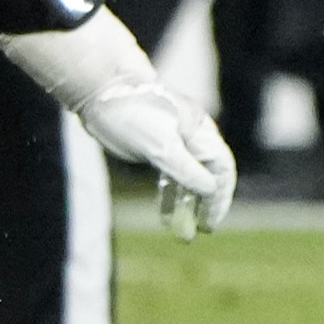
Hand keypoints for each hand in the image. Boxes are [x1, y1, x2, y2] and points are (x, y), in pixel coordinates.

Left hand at [72, 76, 236, 236]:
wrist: (101, 91)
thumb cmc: (131, 113)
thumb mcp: (160, 145)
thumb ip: (186, 169)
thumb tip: (211, 189)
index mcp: (199, 131)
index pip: (222, 169)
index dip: (220, 198)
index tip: (210, 223)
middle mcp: (192, 136)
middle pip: (208, 176)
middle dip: (205, 205)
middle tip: (199, 231)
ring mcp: (174, 142)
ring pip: (188, 179)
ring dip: (187, 205)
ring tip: (181, 232)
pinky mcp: (156, 147)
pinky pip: (170, 176)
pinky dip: (170, 196)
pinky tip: (166, 217)